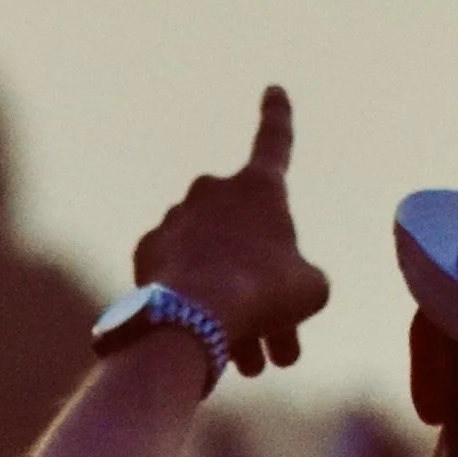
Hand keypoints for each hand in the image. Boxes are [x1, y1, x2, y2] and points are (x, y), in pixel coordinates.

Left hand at [132, 87, 331, 379]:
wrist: (194, 315)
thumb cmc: (266, 294)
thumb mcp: (311, 290)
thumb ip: (302, 280)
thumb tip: (279, 295)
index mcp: (258, 186)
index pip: (275, 140)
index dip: (279, 116)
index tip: (273, 89)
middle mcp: (212, 191)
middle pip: (248, 240)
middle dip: (266, 289)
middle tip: (280, 349)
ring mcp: (175, 220)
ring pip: (215, 265)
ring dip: (235, 310)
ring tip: (249, 367)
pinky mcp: (146, 252)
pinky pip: (181, 277)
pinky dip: (196, 304)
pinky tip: (207, 341)